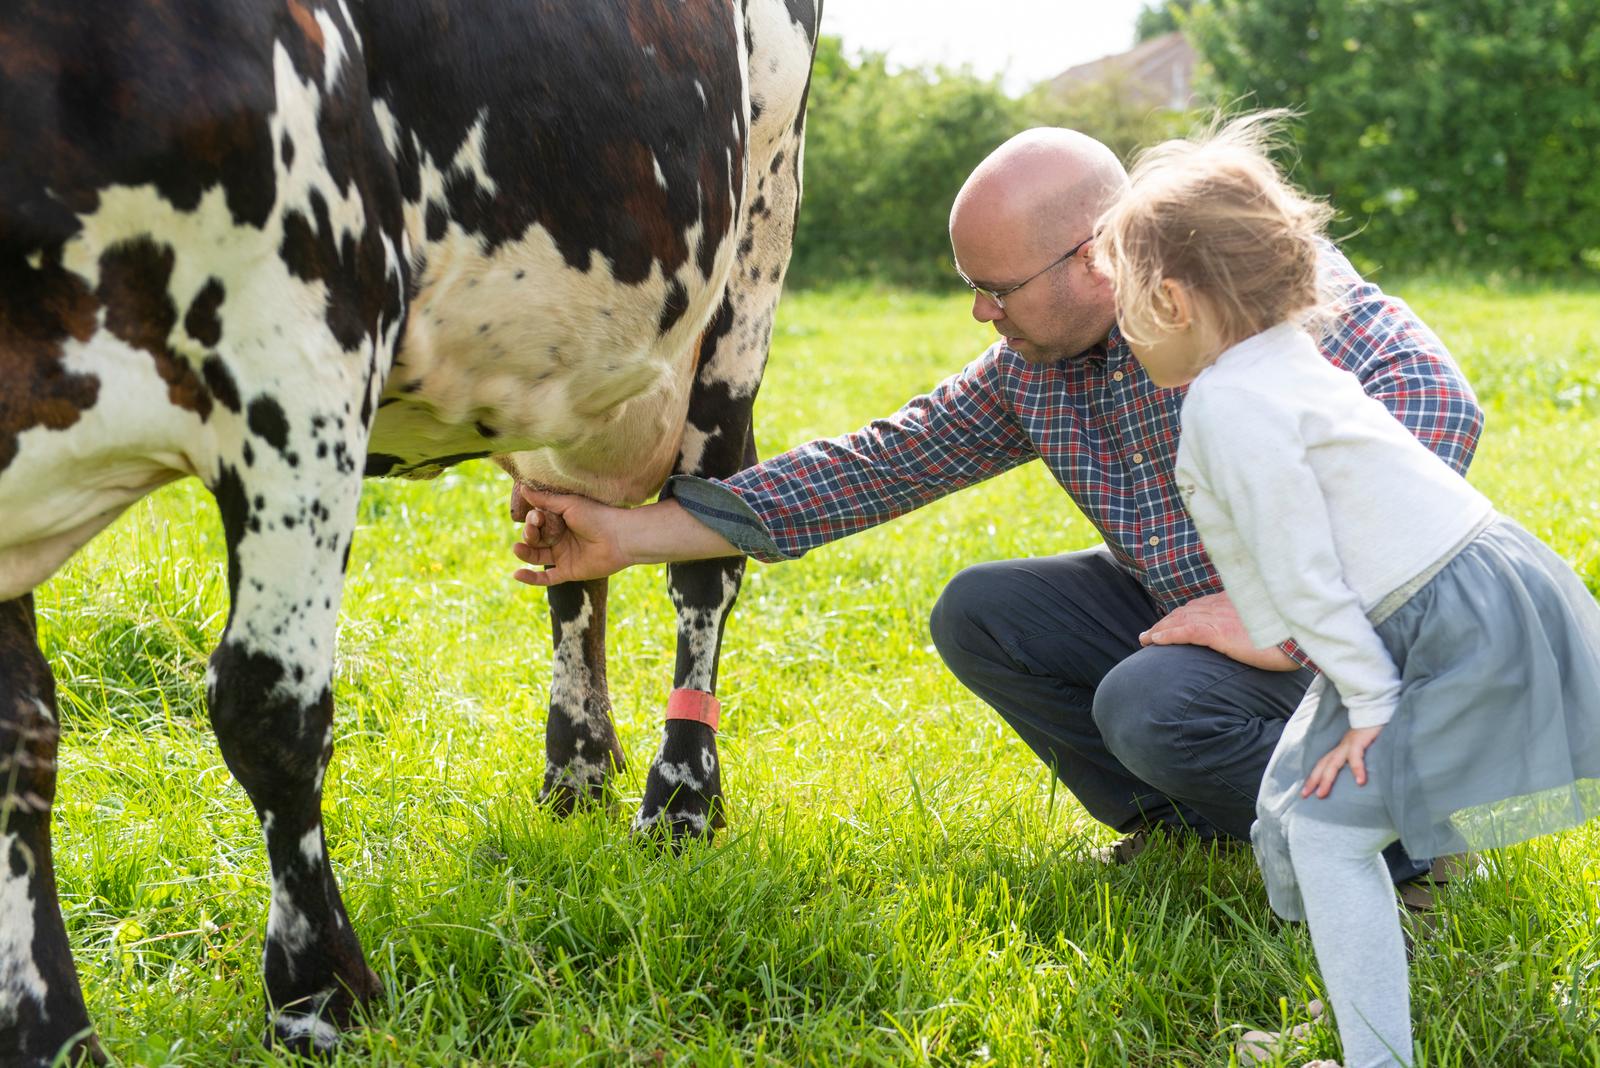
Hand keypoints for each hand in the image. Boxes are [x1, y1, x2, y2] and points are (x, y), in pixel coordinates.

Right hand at [512, 487, 630, 585]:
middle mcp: (560, 538)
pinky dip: (531, 578)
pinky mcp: (568, 571)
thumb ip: (545, 499)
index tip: (538, 516)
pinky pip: (546, 579)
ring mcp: (563, 555)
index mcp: (560, 520)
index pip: (537, 521)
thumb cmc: (597, 516)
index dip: (534, 519)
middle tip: (534, 528)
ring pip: (536, 556)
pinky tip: (516, 574)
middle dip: (530, 533)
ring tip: (517, 548)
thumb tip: (523, 487)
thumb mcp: (568, 504)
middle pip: (534, 538)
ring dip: (524, 552)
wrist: (620, 537)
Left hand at [1138, 591, 1297, 670]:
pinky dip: (1166, 635)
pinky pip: (1184, 631)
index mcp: (1236, 601)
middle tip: (1153, 632)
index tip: (1173, 620)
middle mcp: (1224, 605)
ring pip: (1181, 619)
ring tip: (1147, 638)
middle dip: (1168, 620)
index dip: (1185, 613)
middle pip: (1188, 611)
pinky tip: (1154, 641)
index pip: (1203, 605)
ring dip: (1161, 628)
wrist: (1300, 637)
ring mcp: (1220, 616)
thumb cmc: (1293, 634)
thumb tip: (1255, 634)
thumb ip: (1257, 624)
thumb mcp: (1272, 625)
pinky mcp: (1218, 631)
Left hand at [1302, 725, 1383, 798]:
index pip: (1323, 765)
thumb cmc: (1372, 734)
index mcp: (1341, 750)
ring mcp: (1349, 744)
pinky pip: (1356, 756)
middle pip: (1323, 765)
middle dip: (1312, 781)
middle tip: (1304, 796)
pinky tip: (1360, 782)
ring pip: (1333, 763)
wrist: (1377, 712)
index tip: (1305, 793)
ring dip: (1326, 779)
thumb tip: (1361, 782)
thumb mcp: (1363, 751)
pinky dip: (1357, 769)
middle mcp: (1341, 748)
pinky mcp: (1359, 740)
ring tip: (1322, 794)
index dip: (1313, 778)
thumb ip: (1358, 762)